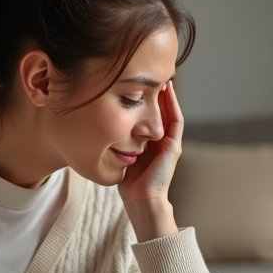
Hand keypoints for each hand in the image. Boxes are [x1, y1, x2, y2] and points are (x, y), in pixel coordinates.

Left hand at [120, 81, 182, 240]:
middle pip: (161, 110)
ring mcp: (170, 142)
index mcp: (150, 142)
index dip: (146, 99)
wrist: (141, 199)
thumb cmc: (128, 182)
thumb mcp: (120, 154)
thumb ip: (117, 140)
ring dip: (167, 95)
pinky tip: (167, 91)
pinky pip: (176, 121)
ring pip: (170, 112)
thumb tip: (96, 122)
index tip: (137, 82)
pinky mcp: (174, 146)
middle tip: (151, 73)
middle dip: (157, 92)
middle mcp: (161, 140)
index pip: (150, 115)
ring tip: (161, 76)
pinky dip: (172, 105)